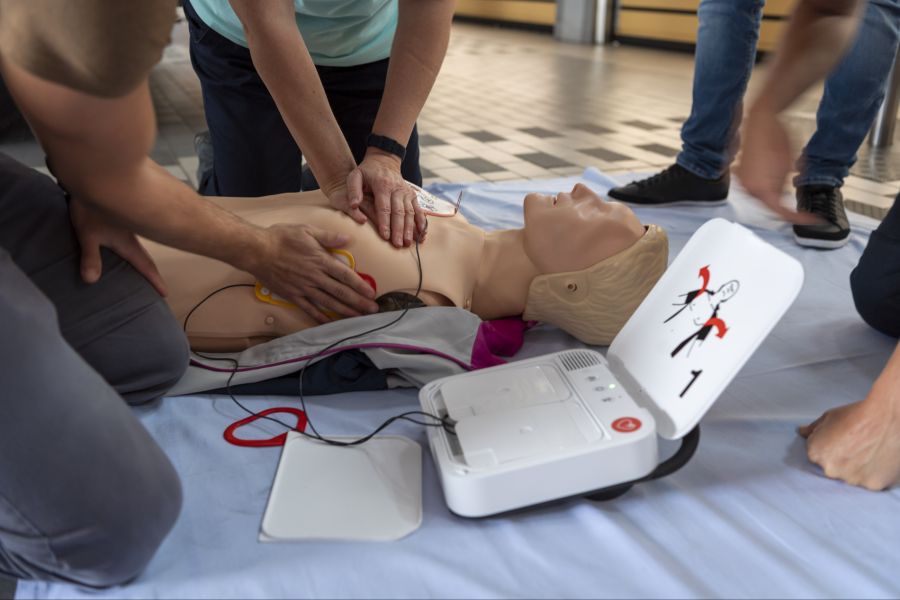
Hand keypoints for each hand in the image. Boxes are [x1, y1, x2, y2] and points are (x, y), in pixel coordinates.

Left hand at [69, 197, 167, 295]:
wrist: (91, 180)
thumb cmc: (88, 208)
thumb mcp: (87, 234)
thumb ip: (90, 256)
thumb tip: (91, 280)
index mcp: (128, 242)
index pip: (145, 265)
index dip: (154, 280)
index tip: (165, 294)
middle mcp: (133, 235)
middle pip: (146, 258)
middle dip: (153, 273)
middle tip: (161, 288)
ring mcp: (130, 226)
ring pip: (141, 247)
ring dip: (145, 260)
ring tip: (148, 271)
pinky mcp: (123, 219)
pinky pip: (137, 236)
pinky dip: (139, 247)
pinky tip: (132, 247)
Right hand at [252, 223, 377, 323]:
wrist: (256, 251)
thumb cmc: (281, 238)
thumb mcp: (307, 231)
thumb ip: (329, 237)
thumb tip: (348, 238)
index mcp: (321, 261)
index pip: (346, 276)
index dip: (360, 285)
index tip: (372, 293)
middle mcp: (315, 277)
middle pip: (341, 293)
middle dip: (359, 302)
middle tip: (373, 310)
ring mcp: (304, 288)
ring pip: (329, 303)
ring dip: (345, 311)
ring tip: (359, 317)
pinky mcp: (293, 295)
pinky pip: (309, 309)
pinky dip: (320, 317)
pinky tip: (330, 322)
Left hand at [343, 150, 426, 246]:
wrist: (384, 161)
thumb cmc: (367, 172)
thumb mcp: (355, 176)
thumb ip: (353, 190)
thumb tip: (354, 205)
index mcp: (383, 185)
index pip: (384, 207)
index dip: (385, 223)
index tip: (385, 236)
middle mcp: (397, 189)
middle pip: (399, 212)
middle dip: (399, 230)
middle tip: (398, 245)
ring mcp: (407, 192)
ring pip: (410, 213)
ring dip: (410, 229)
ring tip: (408, 244)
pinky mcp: (413, 195)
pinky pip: (419, 210)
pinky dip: (421, 222)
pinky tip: (422, 234)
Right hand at [736, 105, 817, 224]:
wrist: (762, 120)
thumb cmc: (778, 138)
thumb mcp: (792, 166)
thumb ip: (788, 188)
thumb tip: (789, 200)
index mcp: (762, 189)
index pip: (781, 212)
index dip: (797, 218)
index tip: (810, 219)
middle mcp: (749, 189)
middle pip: (770, 206)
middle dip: (785, 207)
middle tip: (801, 209)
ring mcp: (744, 182)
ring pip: (763, 197)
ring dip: (776, 197)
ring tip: (789, 191)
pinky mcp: (742, 174)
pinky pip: (755, 188)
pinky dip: (766, 188)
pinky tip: (776, 181)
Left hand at [799, 397, 899, 490]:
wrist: (887, 417)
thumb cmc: (858, 415)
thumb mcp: (829, 417)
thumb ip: (812, 428)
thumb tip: (800, 432)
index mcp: (816, 454)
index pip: (818, 456)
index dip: (830, 447)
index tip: (842, 440)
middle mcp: (830, 470)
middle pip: (834, 469)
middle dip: (842, 460)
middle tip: (858, 446)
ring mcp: (851, 479)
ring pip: (852, 477)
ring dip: (858, 468)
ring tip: (870, 451)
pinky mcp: (873, 485)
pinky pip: (871, 482)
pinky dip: (874, 474)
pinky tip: (879, 459)